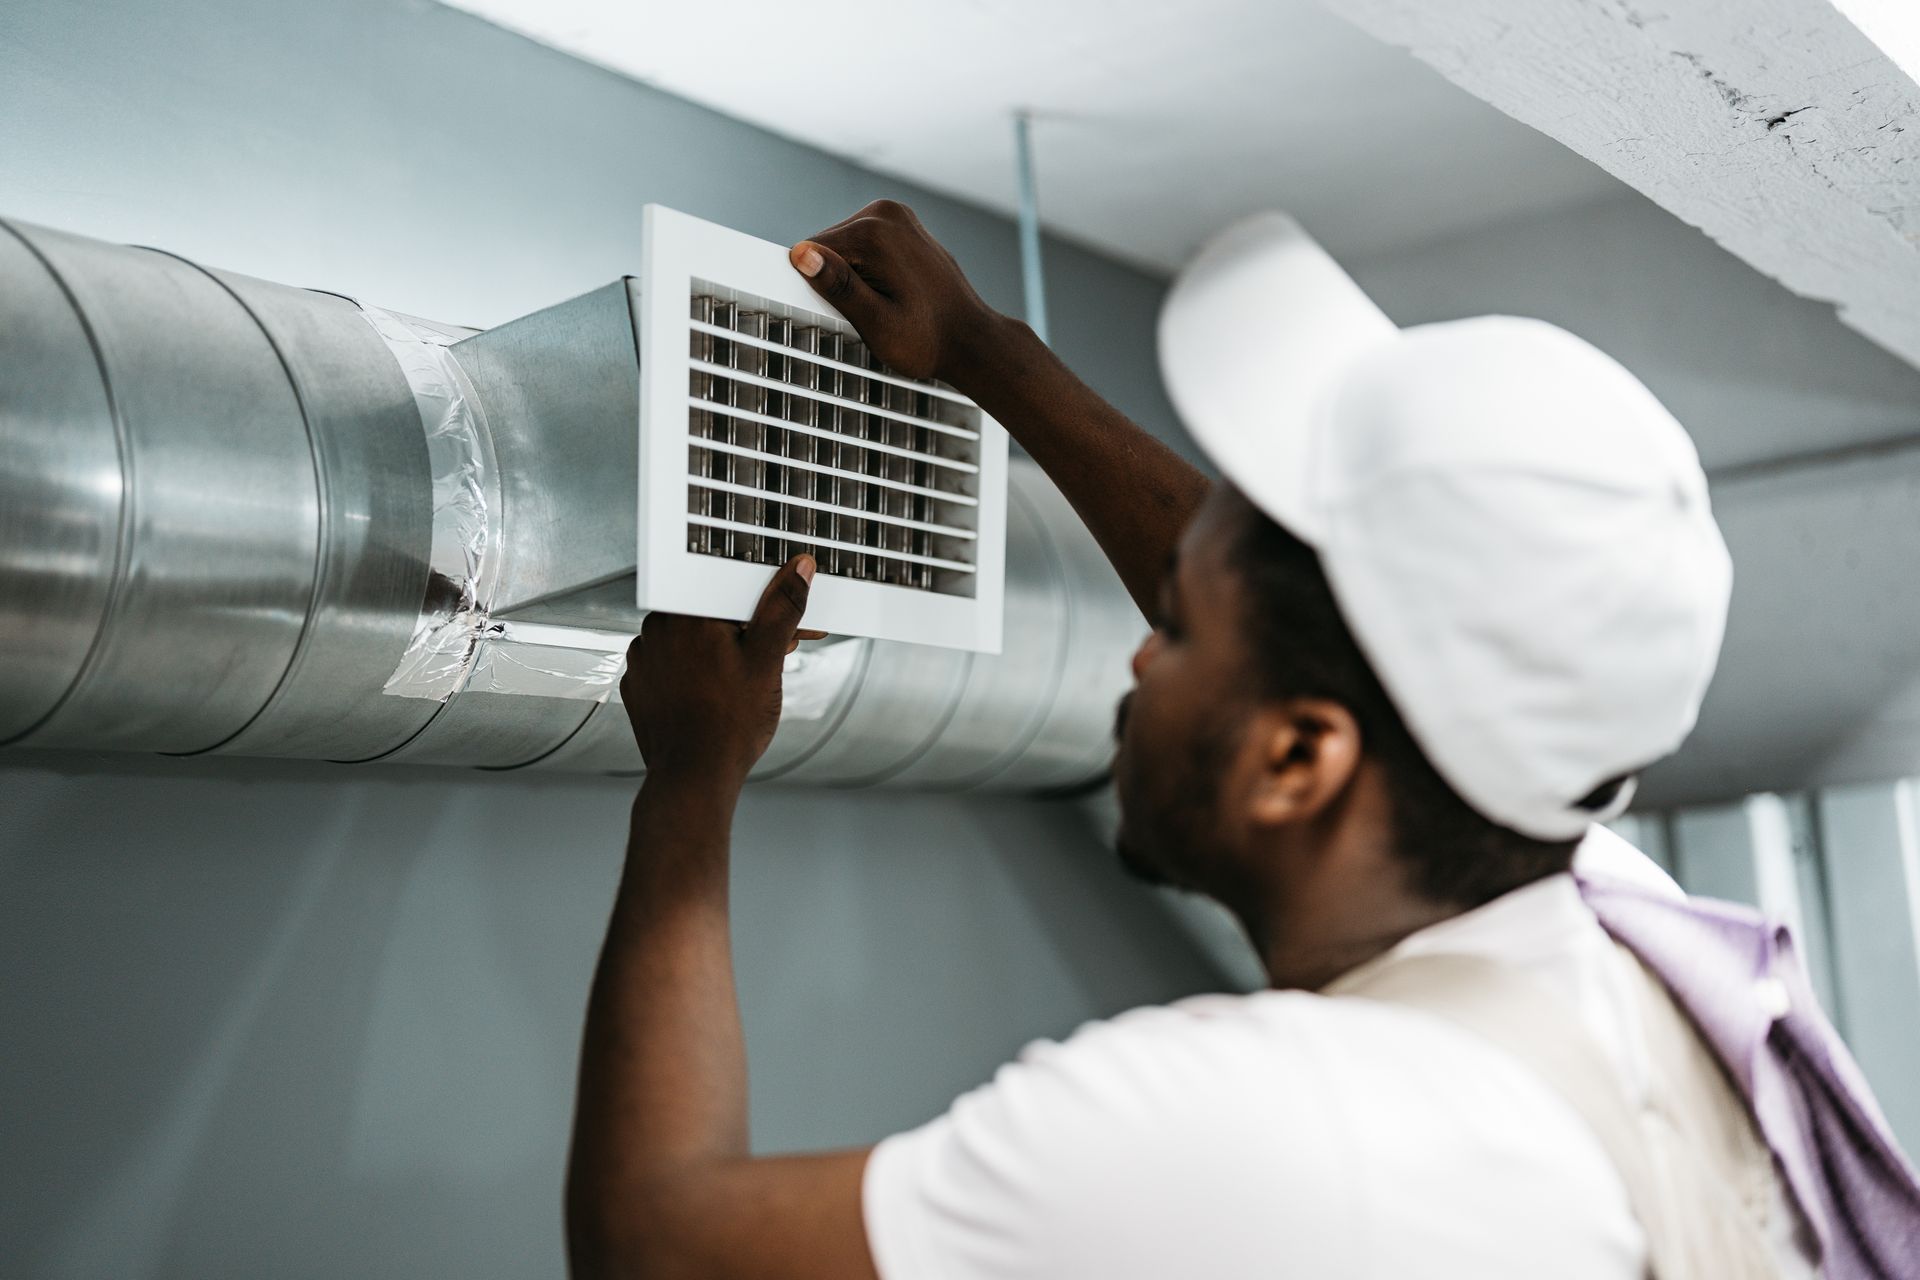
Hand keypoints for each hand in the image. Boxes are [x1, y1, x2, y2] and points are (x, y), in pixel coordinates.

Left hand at [621, 556, 815, 787]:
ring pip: (692, 639)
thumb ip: (781, 608)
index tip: (787, 624)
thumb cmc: (730, 724)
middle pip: (711, 614)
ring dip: (721, 650)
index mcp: (687, 613)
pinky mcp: (638, 684)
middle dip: (747, 630)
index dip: (767, 605)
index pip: (732, 590)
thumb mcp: (767, 659)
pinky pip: (673, 664)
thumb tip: (798, 570)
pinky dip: (695, 672)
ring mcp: (643, 657)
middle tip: (777, 653)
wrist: (693, 778)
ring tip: (746, 680)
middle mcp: (656, 628)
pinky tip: (716, 693)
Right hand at [789, 200, 1010, 386]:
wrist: (971, 340)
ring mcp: (898, 216)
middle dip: (839, 282)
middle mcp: (886, 213)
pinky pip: (866, 247)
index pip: (811, 253)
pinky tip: (894, 292)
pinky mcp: (904, 226)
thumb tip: (802, 254)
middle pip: (828, 248)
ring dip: (853, 278)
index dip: (820, 290)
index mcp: (876, 232)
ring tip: (886, 304)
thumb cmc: (928, 340)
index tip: (849, 313)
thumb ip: (840, 287)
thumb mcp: (877, 323)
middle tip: (872, 313)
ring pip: (845, 248)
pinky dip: (869, 270)